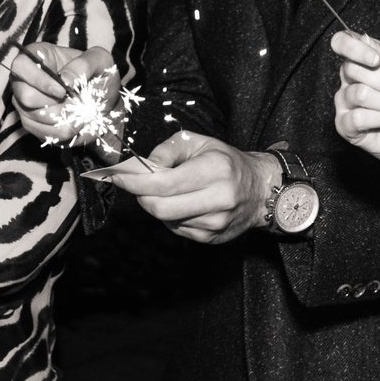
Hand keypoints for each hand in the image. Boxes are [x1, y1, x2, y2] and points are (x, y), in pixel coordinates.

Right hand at [7, 43, 122, 147]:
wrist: (103, 100)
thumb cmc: (98, 74)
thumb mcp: (100, 60)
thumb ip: (84, 65)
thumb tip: (65, 80)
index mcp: (36, 58)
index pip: (21, 66)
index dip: (39, 80)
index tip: (62, 91)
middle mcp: (25, 81)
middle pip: (25, 97)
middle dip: (54, 104)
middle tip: (76, 102)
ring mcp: (25, 105)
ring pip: (35, 119)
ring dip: (63, 119)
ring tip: (80, 111)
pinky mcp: (33, 125)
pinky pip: (44, 134)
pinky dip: (64, 131)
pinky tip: (76, 122)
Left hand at [120, 131, 274, 244]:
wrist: (261, 190)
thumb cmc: (225, 161)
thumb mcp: (198, 142)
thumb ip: (167, 150)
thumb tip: (144, 166)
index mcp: (215, 170)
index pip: (163, 184)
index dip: (135, 182)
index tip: (118, 177)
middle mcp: (219, 199)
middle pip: (160, 208)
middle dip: (141, 196)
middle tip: (137, 185)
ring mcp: (216, 223)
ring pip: (166, 220)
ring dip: (157, 205)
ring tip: (168, 191)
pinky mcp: (213, 238)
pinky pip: (177, 229)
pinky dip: (171, 216)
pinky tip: (182, 203)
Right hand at [332, 32, 379, 180]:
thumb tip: (363, 38)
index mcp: (364, 62)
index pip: (342, 43)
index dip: (353, 48)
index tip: (376, 60)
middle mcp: (351, 81)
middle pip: (353, 69)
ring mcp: (347, 105)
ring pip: (359, 94)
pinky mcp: (347, 129)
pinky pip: (357, 118)